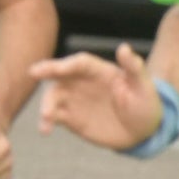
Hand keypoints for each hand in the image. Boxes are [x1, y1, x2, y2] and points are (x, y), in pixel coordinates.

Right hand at [33, 46, 162, 151]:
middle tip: (32, 73)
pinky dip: (47, 121)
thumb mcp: (144, 86)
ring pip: (53, 97)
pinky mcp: (70, 118)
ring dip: (46, 104)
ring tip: (47, 117)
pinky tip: (45, 129)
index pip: (79, 63)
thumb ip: (133, 67)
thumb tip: (124, 47)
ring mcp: (74, 100)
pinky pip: (54, 117)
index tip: (56, 68)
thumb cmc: (145, 104)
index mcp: (98, 71)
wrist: (142, 132)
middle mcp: (81, 83)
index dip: (67, 63)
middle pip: (59, 75)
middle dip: (45, 72)